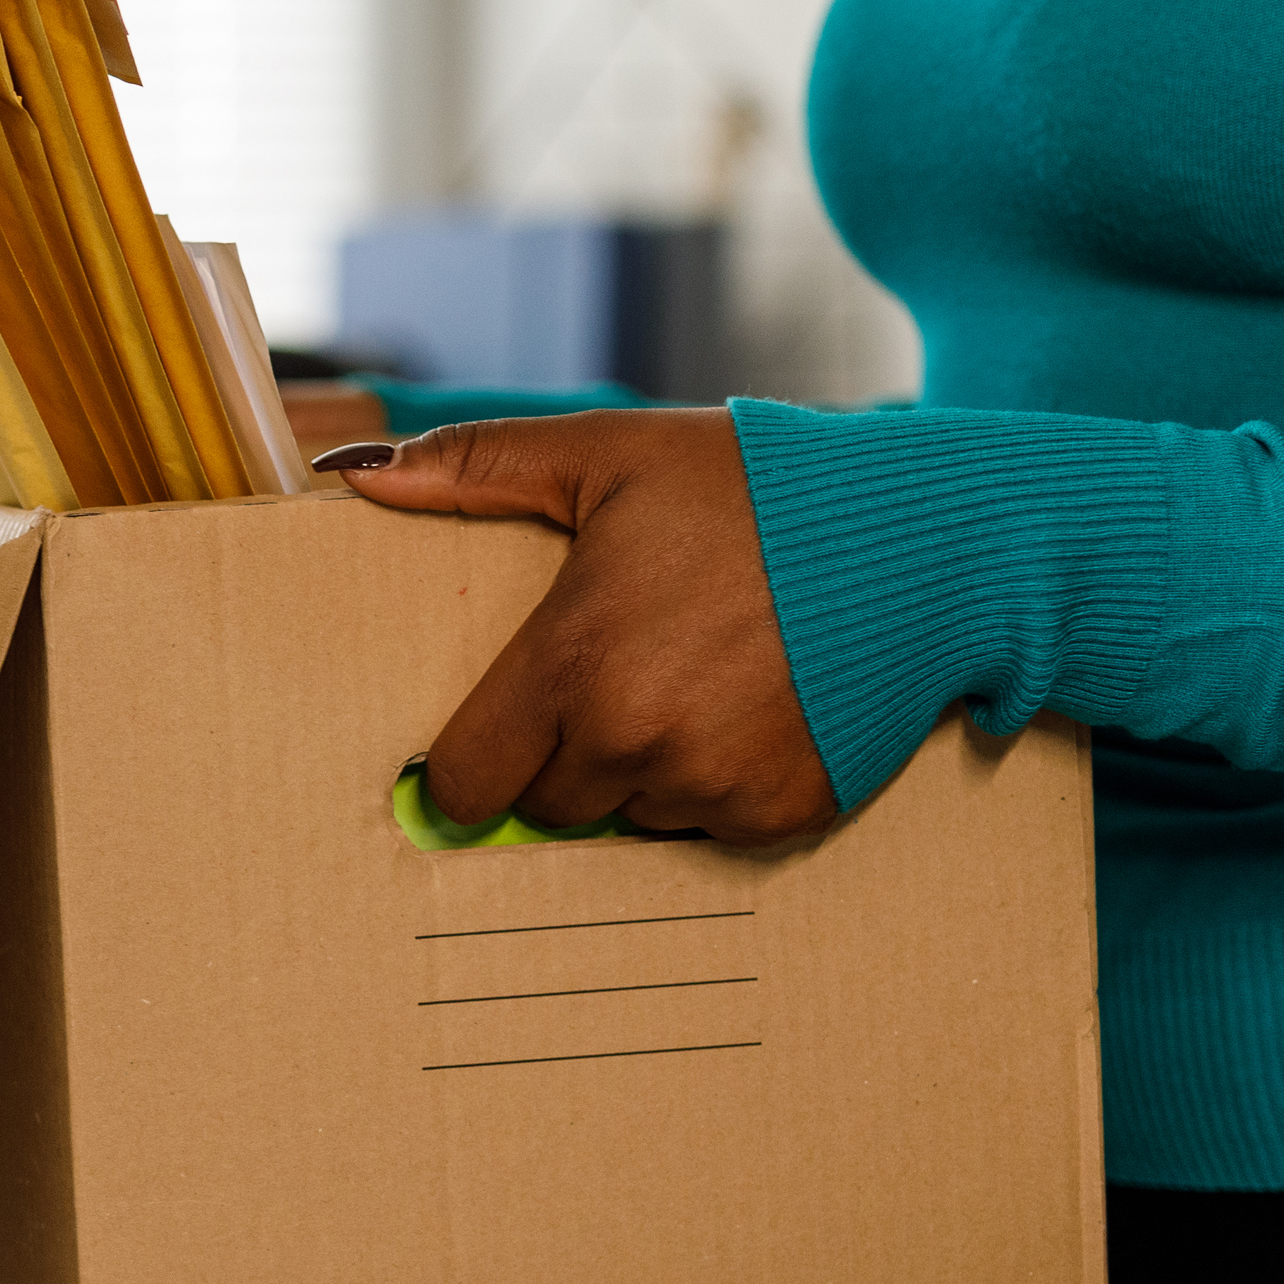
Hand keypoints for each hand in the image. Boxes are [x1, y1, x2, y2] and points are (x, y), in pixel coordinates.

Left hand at [321, 410, 839, 847]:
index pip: (467, 780)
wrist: (928, 536)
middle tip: (614, 681)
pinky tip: (751, 711)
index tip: (484, 743)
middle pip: (546, 806)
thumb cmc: (756, 488)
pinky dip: (718, 787)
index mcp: (574, 663)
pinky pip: (710, 828)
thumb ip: (474, 468)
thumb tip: (355, 472)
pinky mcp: (781, 816)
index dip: (467, 766)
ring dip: (640, 773)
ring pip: (627, 818)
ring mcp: (711, 787)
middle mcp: (634, 740)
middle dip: (561, 759)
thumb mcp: (608, 455)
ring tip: (692, 684)